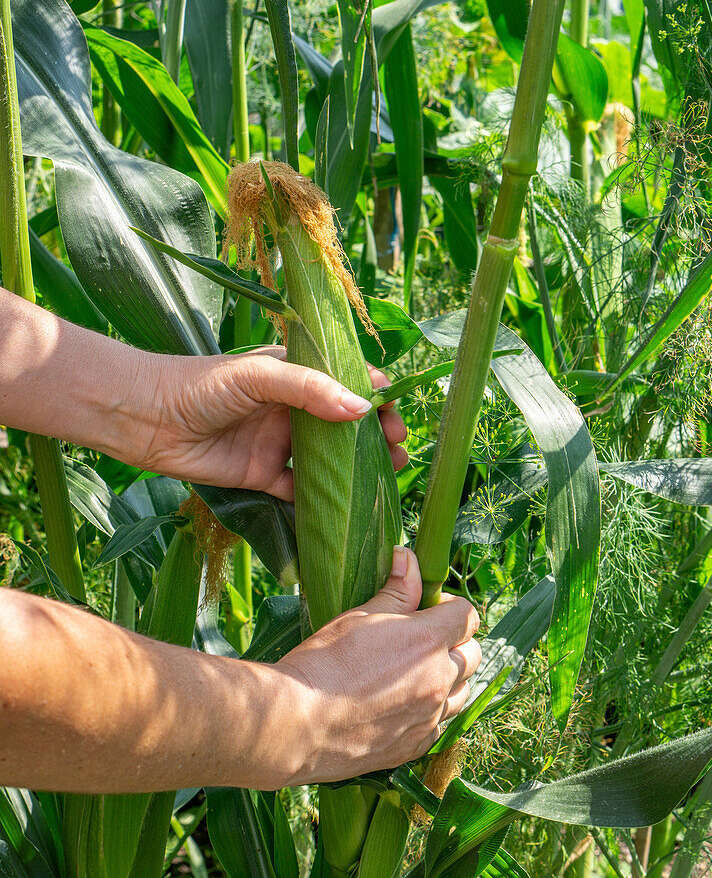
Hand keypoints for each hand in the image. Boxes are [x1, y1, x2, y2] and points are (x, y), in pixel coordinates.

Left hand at [137, 347, 407, 497]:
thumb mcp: (260, 376)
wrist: (147, 420)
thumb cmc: (201, 385)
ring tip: (391, 470)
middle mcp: (292, 408)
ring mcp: (279, 443)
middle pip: (345, 421)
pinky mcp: (264, 476)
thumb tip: (363, 407)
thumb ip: (310, 389)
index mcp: (294, 374)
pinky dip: (326, 498)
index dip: (374, 392)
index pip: (345, 380)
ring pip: (330, 457)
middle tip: (399, 444)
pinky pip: (302, 490)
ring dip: (360, 464)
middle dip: (376, 431)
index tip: (394, 408)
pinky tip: (351, 504)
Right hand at [276, 547, 481, 783]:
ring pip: (462, 693)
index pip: (467, 615)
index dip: (452, 607)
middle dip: (456, 643)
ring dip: (449, 679)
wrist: (296, 722)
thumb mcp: (359, 616)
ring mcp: (429, 717)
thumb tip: (408, 556)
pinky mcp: (414, 746)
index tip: (432, 609)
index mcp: (427, 641)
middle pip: (473, 655)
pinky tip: (403, 707)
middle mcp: (438, 680)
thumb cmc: (323, 662)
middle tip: (424, 641)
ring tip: (416, 674)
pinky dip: (430, 714)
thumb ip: (396, 589)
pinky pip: (439, 726)